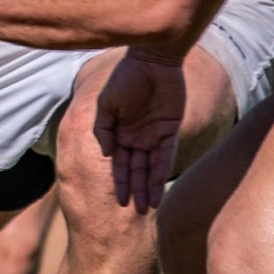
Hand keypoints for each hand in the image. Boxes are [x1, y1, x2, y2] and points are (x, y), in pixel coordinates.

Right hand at [92, 49, 187, 211]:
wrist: (152, 59)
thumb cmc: (125, 77)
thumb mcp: (106, 103)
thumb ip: (103, 128)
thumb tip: (105, 154)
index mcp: (119, 133)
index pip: (118, 164)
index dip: (119, 183)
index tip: (118, 202)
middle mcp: (136, 137)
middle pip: (135, 169)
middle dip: (135, 190)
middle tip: (135, 214)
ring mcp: (153, 134)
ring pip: (151, 167)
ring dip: (149, 187)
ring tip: (148, 207)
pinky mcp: (170, 129)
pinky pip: (166, 154)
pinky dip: (162, 171)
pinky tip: (159, 187)